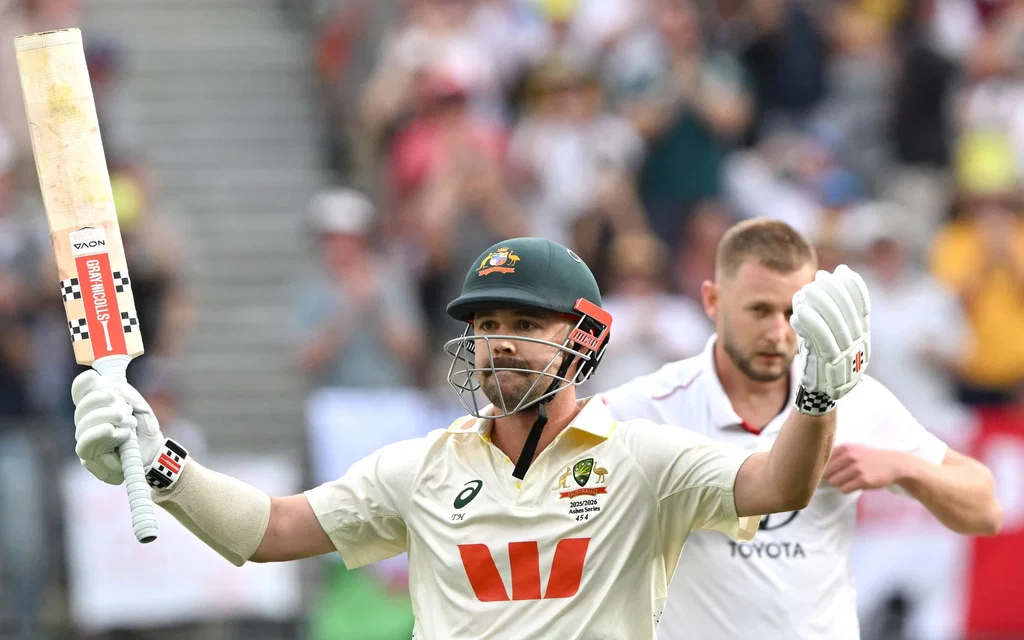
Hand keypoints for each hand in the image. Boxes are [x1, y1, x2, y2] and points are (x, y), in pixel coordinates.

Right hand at [72, 370, 163, 484]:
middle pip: (82, 406)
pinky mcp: (88, 457)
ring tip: (127, 422)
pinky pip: (85, 444)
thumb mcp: (142, 409)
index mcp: (97, 406)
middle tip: (123, 408)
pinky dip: (102, 434)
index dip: (84, 383)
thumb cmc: (144, 430)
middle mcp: (86, 421)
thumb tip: (116, 387)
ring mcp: (85, 439)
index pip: (80, 391)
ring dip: (106, 418)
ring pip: (83, 424)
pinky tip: (118, 433)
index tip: (96, 378)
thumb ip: (130, 396)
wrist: (153, 454)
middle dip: (101, 401)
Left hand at [790, 264, 870, 412]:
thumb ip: (834, 316)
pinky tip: (797, 312)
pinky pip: (819, 342)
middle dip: (834, 291)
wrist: (819, 399)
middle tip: (819, 276)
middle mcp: (858, 349)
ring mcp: (844, 359)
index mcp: (863, 341)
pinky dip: (810, 324)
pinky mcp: (827, 367)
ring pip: (835, 326)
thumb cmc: (821, 363)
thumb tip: (832, 279)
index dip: (854, 288)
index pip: (862, 309)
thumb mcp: (832, 339)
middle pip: (848, 315)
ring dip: (820, 304)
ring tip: (805, 290)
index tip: (842, 271)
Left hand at [824, 444, 904, 492]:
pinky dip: (846, 489)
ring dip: (838, 483)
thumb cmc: (869, 457)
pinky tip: (853, 485)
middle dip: (830, 477)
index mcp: (845, 448)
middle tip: (838, 477)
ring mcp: (857, 469)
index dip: (821, 468)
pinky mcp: (863, 480)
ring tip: (847, 480)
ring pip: (834, 482)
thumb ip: (836, 454)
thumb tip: (816, 464)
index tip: (823, 472)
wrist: (893, 464)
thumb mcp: (853, 449)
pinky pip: (844, 489)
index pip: (823, 461)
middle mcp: (850, 457)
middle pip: (826, 472)